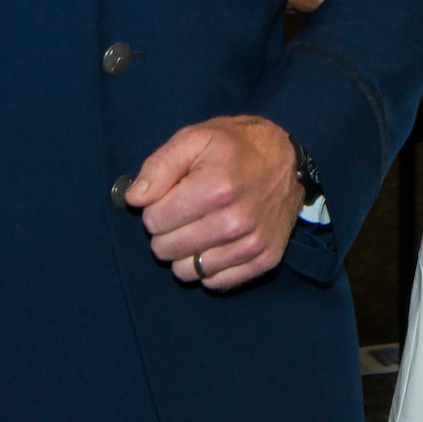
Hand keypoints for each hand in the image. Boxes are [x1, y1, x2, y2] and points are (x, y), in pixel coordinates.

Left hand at [128, 116, 302, 289]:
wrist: (287, 158)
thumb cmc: (235, 147)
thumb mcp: (195, 138)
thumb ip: (158, 166)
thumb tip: (135, 198)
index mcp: (216, 188)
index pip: (154, 220)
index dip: (156, 207)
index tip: (172, 195)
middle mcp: (235, 222)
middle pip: (166, 249)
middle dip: (167, 231)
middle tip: (185, 211)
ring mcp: (252, 244)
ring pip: (187, 272)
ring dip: (186, 252)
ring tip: (199, 227)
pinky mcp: (265, 260)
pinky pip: (215, 282)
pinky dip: (209, 267)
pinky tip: (217, 243)